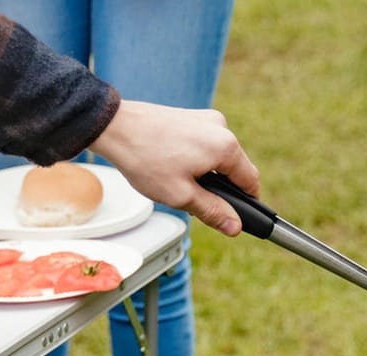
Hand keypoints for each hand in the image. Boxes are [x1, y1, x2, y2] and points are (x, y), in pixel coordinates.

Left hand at [88, 99, 260, 236]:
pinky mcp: (192, 117)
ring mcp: (206, 119)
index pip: (250, 181)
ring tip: (178, 184)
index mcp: (226, 146)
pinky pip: (205, 145)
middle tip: (195, 204)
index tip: (235, 218)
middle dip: (221, 189)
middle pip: (236, 168)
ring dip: (207, 175)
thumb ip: (213, 211)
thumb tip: (235, 226)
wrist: (115, 127)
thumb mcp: (181, 196)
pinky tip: (174, 168)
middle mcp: (221, 127)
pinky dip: (197, 160)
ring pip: (219, 157)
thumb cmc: (145, 159)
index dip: (246, 204)